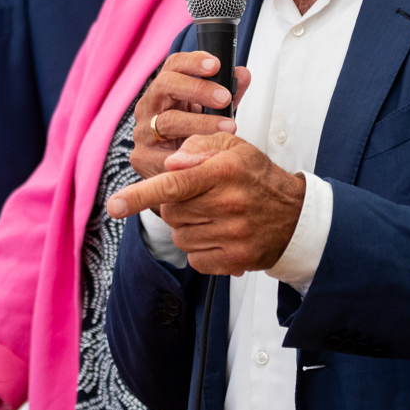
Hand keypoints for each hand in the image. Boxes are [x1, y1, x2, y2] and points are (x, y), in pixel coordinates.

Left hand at [106, 132, 305, 275]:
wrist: (295, 217)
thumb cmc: (258, 178)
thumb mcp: (233, 148)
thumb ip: (198, 149)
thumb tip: (171, 163)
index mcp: (223, 173)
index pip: (174, 184)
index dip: (140, 195)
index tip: (114, 206)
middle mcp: (228, 205)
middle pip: (171, 213)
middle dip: (178, 206)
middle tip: (203, 199)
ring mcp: (233, 236)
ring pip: (181, 237)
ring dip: (189, 228)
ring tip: (215, 217)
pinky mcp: (235, 261)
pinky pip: (196, 259)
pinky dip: (201, 249)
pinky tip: (220, 236)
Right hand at [129, 51, 250, 180]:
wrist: (175, 170)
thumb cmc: (191, 135)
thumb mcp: (212, 112)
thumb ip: (228, 94)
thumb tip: (242, 74)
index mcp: (164, 90)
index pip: (173, 65)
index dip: (193, 61)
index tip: (215, 65)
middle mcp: (149, 106)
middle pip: (166, 85)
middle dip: (198, 89)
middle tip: (224, 97)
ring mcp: (143, 131)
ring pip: (168, 121)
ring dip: (201, 123)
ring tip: (227, 126)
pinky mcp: (142, 157)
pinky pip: (168, 153)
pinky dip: (191, 154)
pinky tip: (210, 154)